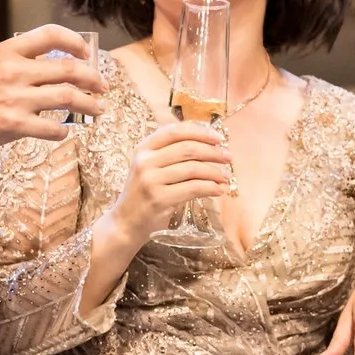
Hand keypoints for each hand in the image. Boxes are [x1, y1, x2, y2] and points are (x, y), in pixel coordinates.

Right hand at [0, 25, 106, 150]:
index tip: (87, 52)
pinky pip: (53, 127)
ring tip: (99, 108)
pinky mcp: (15, 124)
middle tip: (102, 85)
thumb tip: (52, 63)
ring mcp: (16, 98)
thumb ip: (19, 60)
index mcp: (8, 51)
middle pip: (68, 69)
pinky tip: (66, 130)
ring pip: (68, 97)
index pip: (51, 35)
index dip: (75, 41)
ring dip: (90, 104)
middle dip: (93, 78)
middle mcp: (14, 71)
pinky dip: (65, 130)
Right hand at [105, 122, 232, 243]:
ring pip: (193, 169)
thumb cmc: (144, 193)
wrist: (126, 223)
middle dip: (213, 152)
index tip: (218, 137)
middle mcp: (145, 161)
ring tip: (226, 176)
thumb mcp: (150, 167)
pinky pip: (193, 188)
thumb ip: (170, 152)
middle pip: (187, 149)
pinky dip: (210, 188)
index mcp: (143, 148)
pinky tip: (219, 189)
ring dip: (215, 172)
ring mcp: (151, 181)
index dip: (199, 132)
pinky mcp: (159, 199)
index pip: (174, 131)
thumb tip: (207, 141)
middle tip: (228, 157)